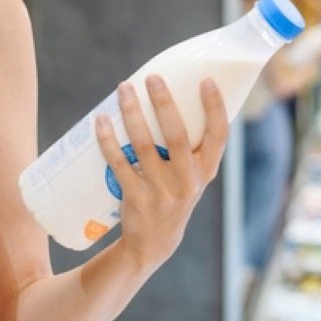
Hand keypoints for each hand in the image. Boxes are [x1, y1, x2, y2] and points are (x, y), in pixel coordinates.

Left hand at [94, 75, 229, 265]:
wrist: (153, 243)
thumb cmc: (172, 195)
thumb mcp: (191, 176)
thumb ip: (188, 148)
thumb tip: (168, 98)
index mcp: (206, 171)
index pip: (219, 136)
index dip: (215, 107)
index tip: (206, 79)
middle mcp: (188, 182)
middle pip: (177, 136)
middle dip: (164, 103)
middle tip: (152, 77)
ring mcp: (162, 192)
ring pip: (145, 146)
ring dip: (132, 114)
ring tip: (124, 89)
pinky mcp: (137, 199)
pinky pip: (119, 164)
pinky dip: (108, 140)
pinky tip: (101, 121)